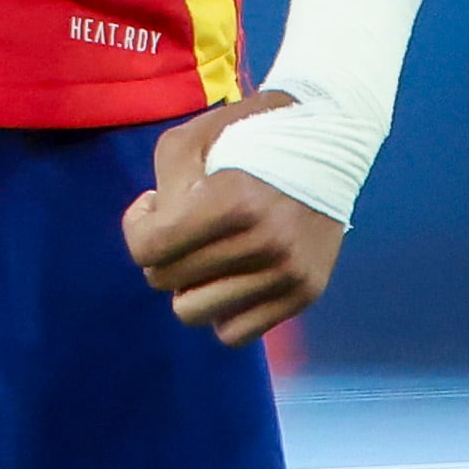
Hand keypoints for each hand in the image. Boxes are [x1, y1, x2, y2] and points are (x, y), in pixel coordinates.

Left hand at [121, 91, 346, 347]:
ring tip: (205, 253)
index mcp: (234, 200)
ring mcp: (288, 272)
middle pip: (166, 280)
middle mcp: (265, 242)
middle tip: (183, 225)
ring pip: (193, 313)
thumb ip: (163, 186)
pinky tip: (227, 276)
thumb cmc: (249, 135)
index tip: (153, 205)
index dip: (137, 226)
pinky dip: (221, 310)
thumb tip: (153, 237)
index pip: (149, 247)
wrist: (330, 139)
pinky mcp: (305, 292)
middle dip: (162, 252)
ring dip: (189, 284)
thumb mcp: (193, 138)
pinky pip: (235, 333)